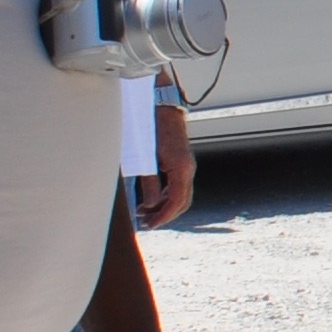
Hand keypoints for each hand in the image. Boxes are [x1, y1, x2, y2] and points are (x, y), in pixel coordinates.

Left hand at [135, 106, 194, 225]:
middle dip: (164, 215)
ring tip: (144, 212)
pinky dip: (165, 196)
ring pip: (180, 195)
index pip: (176, 202)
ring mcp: (186, 166)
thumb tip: (149, 205)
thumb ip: (149, 183)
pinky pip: (177, 186)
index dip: (163, 216)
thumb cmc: (151, 129)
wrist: (161, 107)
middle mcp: (188, 169)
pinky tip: (150, 199)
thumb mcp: (145, 158)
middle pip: (181, 202)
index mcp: (181, 169)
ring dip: (164, 206)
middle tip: (146, 223)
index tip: (150, 224)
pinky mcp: (181, 163)